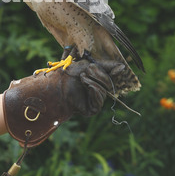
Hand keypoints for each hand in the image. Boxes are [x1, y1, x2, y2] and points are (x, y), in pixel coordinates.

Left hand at [3, 58, 124, 147]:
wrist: (52, 86)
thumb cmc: (65, 74)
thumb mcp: (87, 66)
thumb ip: (104, 65)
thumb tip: (122, 67)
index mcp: (96, 80)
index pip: (111, 76)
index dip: (114, 71)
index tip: (119, 67)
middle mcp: (96, 92)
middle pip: (110, 82)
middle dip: (99, 73)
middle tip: (87, 69)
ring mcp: (94, 101)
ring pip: (105, 89)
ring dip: (95, 79)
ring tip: (82, 76)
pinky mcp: (90, 109)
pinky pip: (99, 98)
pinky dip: (93, 88)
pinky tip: (85, 83)